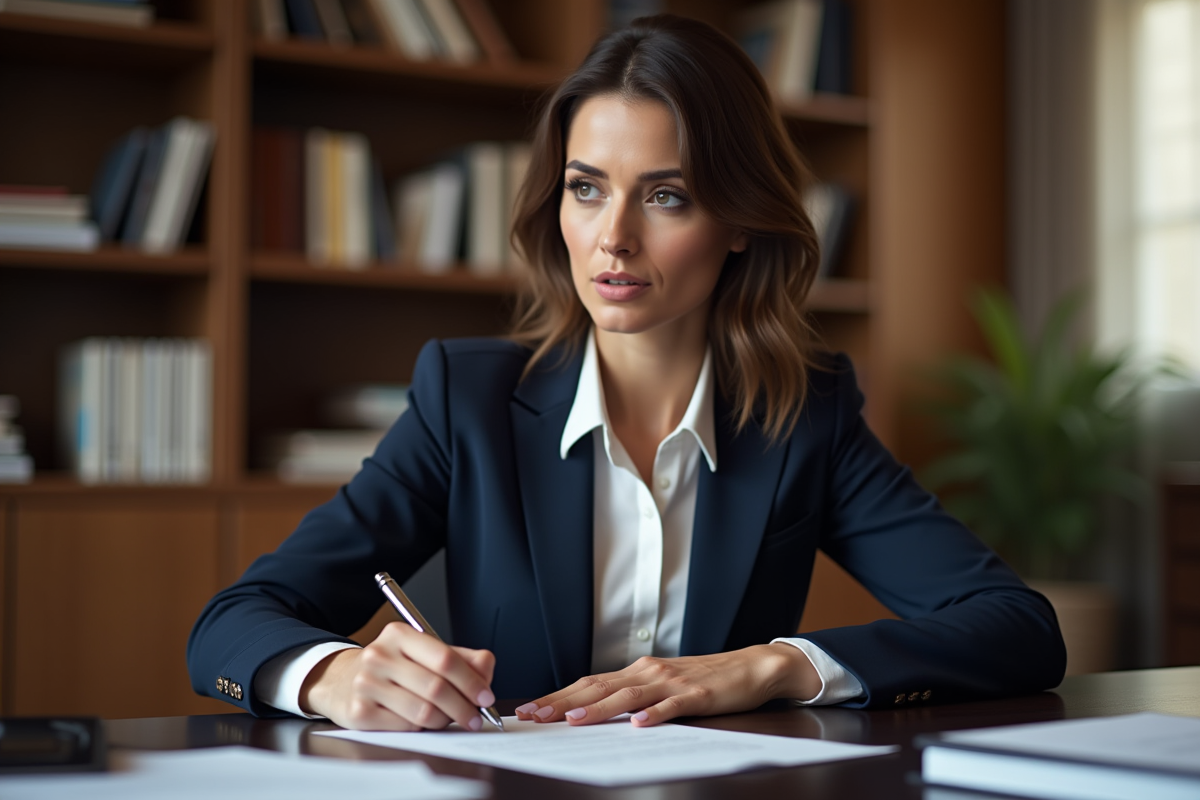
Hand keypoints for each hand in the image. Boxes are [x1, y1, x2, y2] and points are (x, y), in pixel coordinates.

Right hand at [300, 622, 495, 731]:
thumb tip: (486, 671)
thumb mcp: (423, 652)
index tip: (486, 697)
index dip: (471, 681)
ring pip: (423, 712)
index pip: (445, 658)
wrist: (341, 680)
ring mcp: (366, 684)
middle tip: (476, 718)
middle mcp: (379, 655)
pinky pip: (406, 727)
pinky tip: (422, 723)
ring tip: (449, 719)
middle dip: (464, 707)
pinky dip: (422, 729)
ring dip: (445, 720)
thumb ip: (460, 658)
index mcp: (399, 634)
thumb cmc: (392, 667)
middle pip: (436, 687)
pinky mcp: (359, 712)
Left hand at [514, 643, 819, 726]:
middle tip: (535, 715)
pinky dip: (654, 715)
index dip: (558, 696)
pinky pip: (672, 706)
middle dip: (563, 702)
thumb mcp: (662, 685)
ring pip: (628, 696)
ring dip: (599, 708)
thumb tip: (592, 711)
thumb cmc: (704, 679)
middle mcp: (649, 672)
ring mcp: (672, 682)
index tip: (530, 710)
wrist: (751, 667)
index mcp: (637, 671)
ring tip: (574, 720)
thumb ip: (631, 696)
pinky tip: (639, 725)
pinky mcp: (696, 694)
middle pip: (599, 687)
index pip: (589, 683)